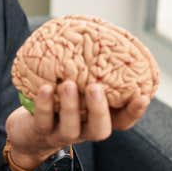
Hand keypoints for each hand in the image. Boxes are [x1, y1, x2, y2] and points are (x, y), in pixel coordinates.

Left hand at [4, 80, 149, 169]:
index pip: (123, 121)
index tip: (142, 97)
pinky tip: (44, 87)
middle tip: (96, 88)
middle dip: (99, 110)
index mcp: (98, 119)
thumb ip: (91, 74)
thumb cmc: (60, 101)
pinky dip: (44, 105)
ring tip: (68, 84)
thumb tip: (101, 35)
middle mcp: (83, 130)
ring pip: (71, 128)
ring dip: (70, 106)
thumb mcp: (78, 89)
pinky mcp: (40, 132)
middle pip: (100, 130)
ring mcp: (61, 134)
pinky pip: (43, 121)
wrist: (28, 130)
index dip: (134, 112)